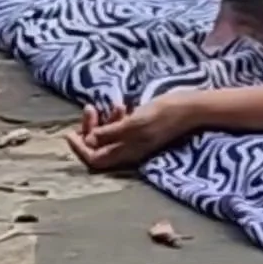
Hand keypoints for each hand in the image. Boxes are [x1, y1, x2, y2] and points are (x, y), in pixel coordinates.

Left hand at [65, 97, 193, 170]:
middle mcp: (129, 150)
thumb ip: (111, 133)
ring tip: (109, 104)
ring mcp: (137, 141)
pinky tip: (122, 106)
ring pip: (110, 137)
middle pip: (100, 148)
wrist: (192, 108)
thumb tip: (89, 142)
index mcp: (126, 152)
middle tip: (90, 109)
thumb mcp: (134, 122)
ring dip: (103, 122)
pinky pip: (122, 130)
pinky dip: (117, 119)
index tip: (70, 133)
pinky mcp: (144, 131)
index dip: (79, 148)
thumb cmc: (164, 113)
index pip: (94, 158)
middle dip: (90, 130)